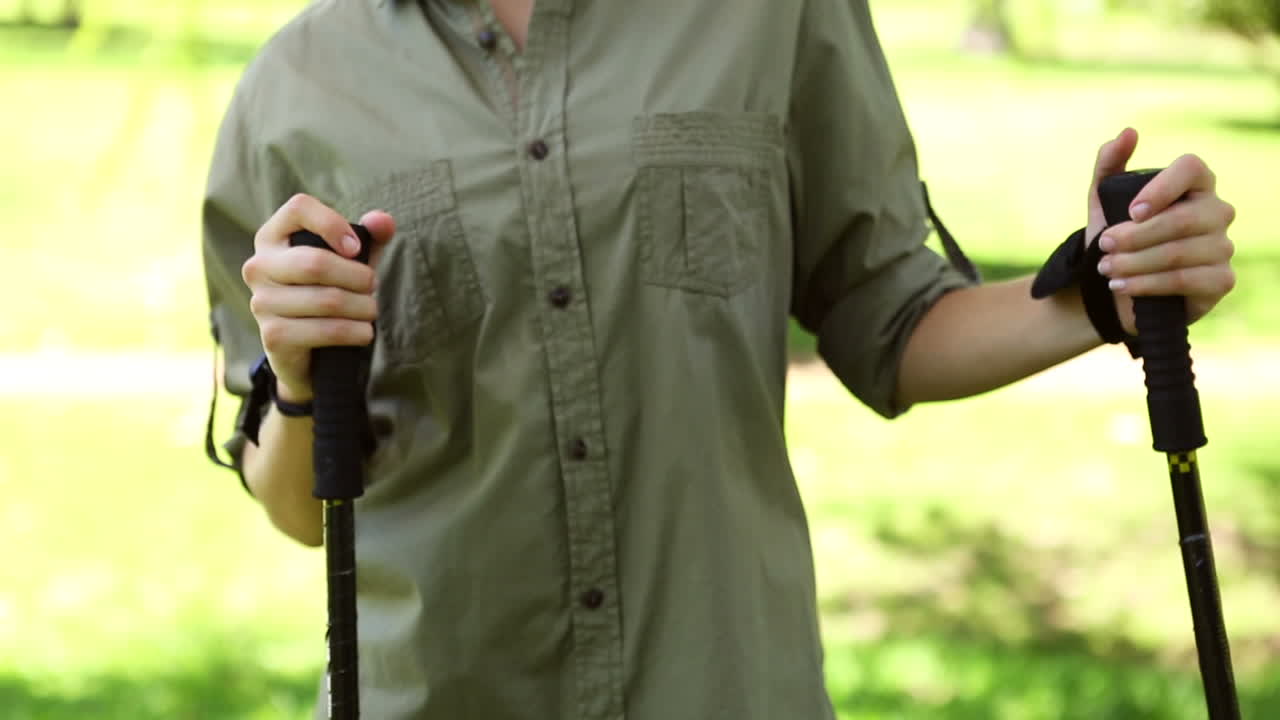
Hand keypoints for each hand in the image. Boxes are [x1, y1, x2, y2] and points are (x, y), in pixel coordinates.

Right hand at [241, 194, 395, 402]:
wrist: (308, 350)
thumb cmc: (328, 291)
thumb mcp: (350, 261)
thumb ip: (370, 237)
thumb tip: (383, 221)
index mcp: (272, 237)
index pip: (298, 208)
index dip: (333, 223)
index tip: (356, 248)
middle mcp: (259, 266)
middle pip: (316, 262)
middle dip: (359, 277)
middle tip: (373, 286)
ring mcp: (261, 302)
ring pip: (327, 300)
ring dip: (363, 307)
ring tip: (371, 311)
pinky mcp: (273, 336)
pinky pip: (326, 331)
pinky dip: (355, 332)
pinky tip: (364, 332)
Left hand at [1085, 128, 1236, 335]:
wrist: (1116, 287)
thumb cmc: (1116, 238)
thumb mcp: (1102, 201)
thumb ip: (1110, 164)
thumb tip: (1128, 132)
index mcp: (1195, 185)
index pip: (1191, 168)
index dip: (1161, 188)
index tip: (1130, 212)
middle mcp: (1217, 211)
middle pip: (1181, 218)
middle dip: (1134, 236)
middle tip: (1103, 246)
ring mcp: (1223, 246)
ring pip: (1178, 253)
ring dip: (1133, 263)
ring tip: (1106, 269)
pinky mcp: (1221, 280)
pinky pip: (1186, 280)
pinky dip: (1147, 284)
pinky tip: (1122, 286)